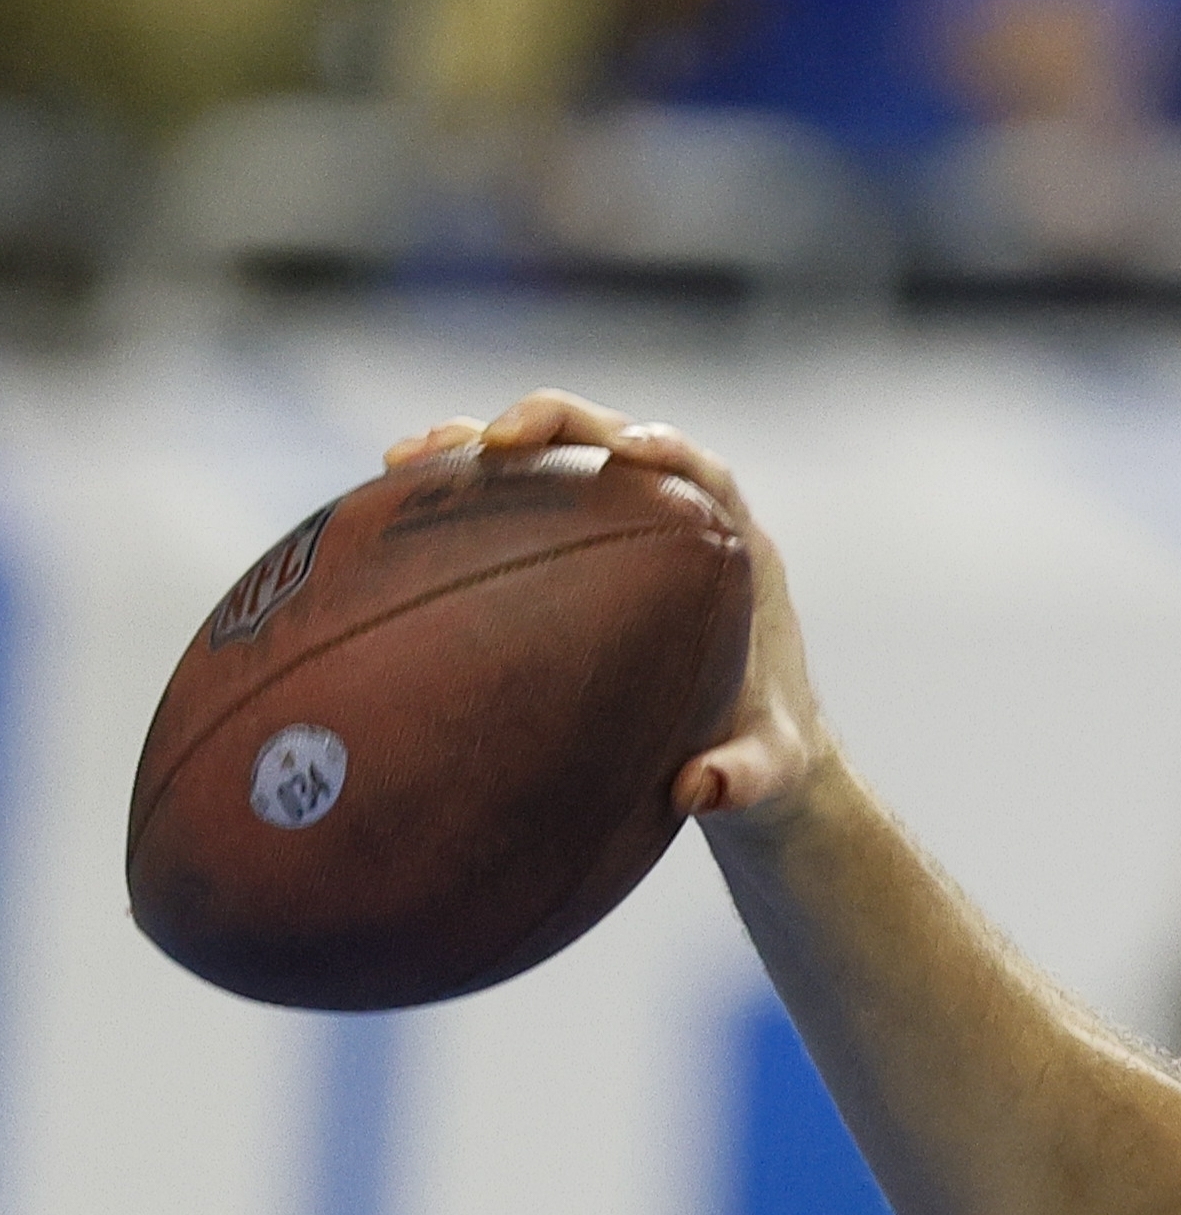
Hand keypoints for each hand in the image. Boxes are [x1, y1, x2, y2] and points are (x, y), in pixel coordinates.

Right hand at [382, 391, 830, 824]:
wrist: (741, 754)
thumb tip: (698, 789)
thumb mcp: (765, 771)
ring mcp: (612, 528)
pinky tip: (381, 503)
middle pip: (611, 440)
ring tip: (405, 458)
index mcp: (735, 552)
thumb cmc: (763, 753)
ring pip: (546, 462)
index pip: (705, 475)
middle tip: (498, 439)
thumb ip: (745, 777)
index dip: (668, 450)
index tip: (631, 450)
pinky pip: (505, 506)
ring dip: (478, 446)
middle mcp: (673, 521)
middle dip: (554, 424)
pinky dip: (450, 495)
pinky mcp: (563, 550)